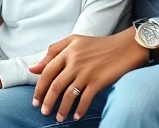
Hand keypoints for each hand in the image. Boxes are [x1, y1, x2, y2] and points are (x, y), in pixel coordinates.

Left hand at [28, 28, 147, 121]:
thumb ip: (53, 52)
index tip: (36, 99)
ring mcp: (87, 72)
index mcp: (67, 51)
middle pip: (55, 85)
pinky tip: (76, 116)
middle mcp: (75, 61)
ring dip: (62, 108)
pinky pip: (85, 98)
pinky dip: (80, 109)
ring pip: (69, 94)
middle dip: (47, 101)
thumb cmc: (98, 44)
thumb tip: (33, 68)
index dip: (39, 87)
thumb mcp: (74, 41)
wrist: (125, 47)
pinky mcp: (98, 81)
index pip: (47, 71)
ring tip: (59, 118)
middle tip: (43, 112)